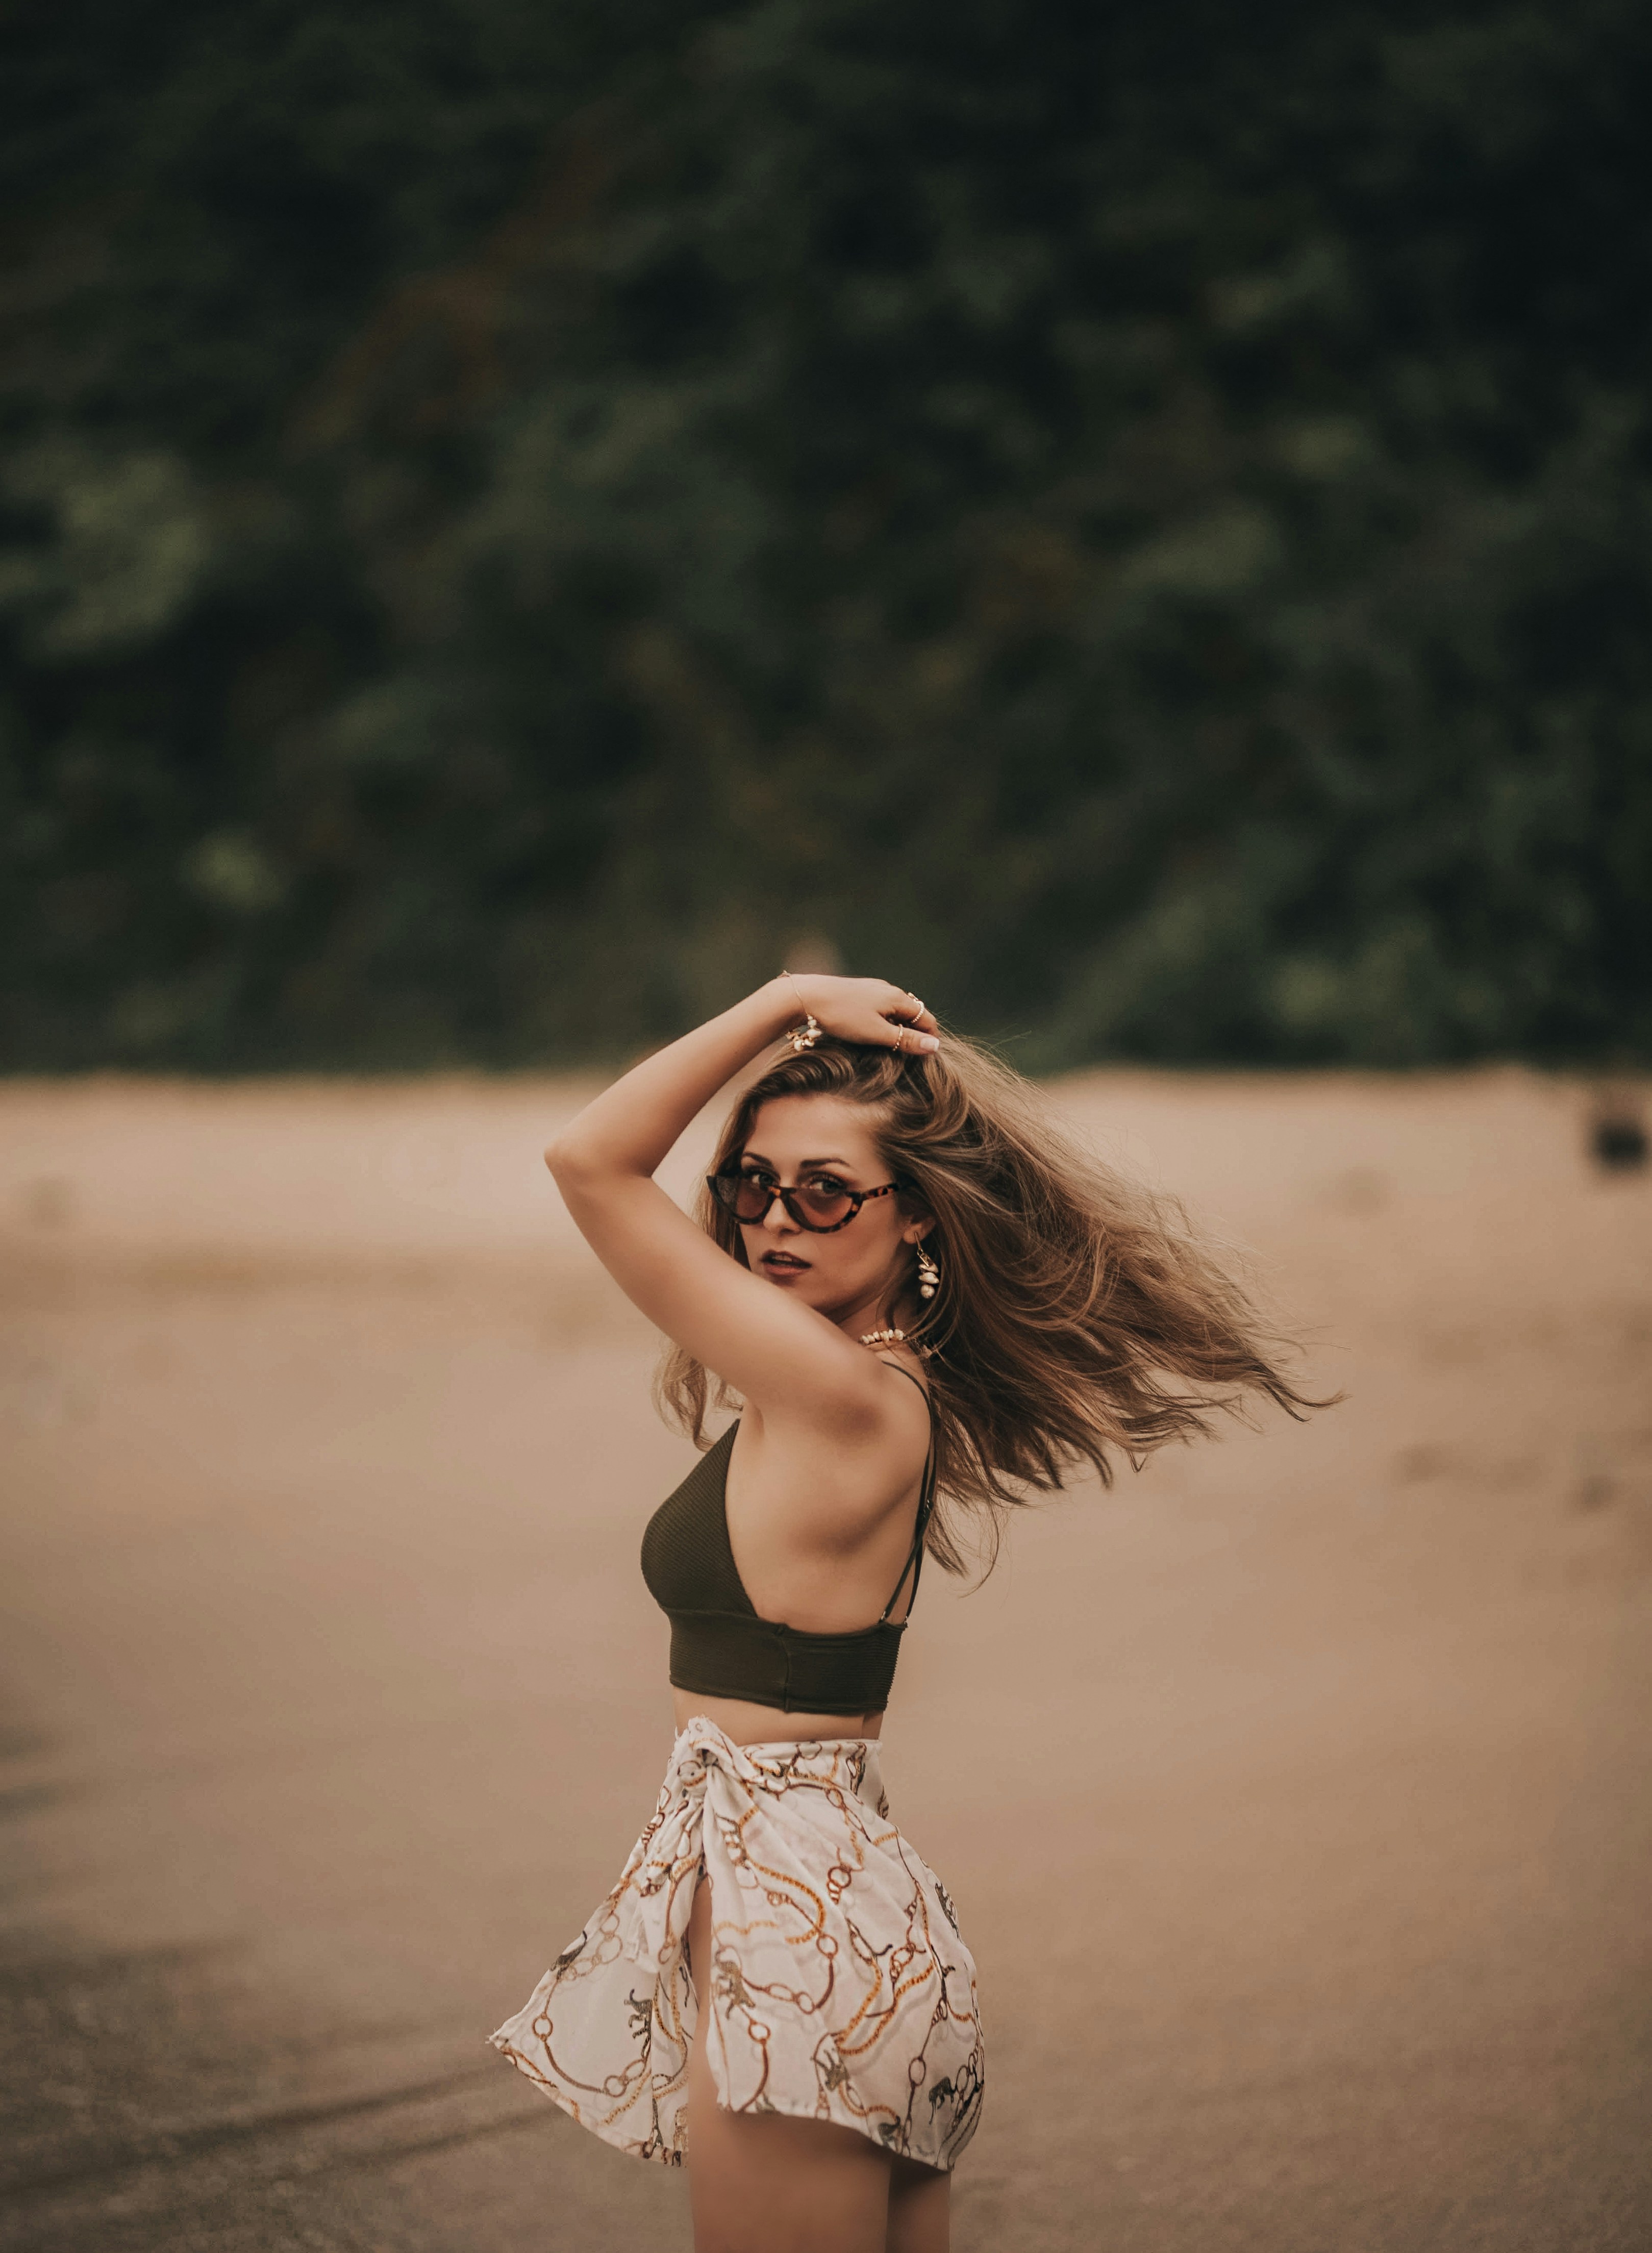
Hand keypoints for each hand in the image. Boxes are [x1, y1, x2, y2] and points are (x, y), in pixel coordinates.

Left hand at [781, 974, 939, 1052]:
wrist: (806, 996)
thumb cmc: (842, 1016)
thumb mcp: (877, 1033)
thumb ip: (905, 1040)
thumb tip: (935, 1046)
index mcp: (897, 998)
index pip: (926, 1018)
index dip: (930, 1038)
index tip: (927, 1057)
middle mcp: (888, 989)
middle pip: (911, 1013)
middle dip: (915, 1032)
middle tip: (910, 1055)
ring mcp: (872, 989)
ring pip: (894, 1010)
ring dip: (898, 1027)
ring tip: (891, 1046)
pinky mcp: (857, 992)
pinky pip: (879, 1007)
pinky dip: (883, 1021)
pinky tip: (871, 1031)